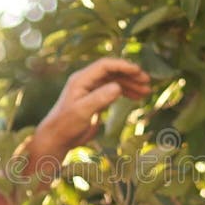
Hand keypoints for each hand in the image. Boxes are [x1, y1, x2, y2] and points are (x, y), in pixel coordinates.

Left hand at [33, 58, 150, 159]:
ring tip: (146, 91)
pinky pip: (113, 91)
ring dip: (130, 84)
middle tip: (147, 82)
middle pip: (112, 72)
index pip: (105, 65)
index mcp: (81, 79)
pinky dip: (125, 93)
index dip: (123, 66)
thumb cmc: (66, 125)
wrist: (57, 139)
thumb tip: (118, 87)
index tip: (139, 72)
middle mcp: (87, 81)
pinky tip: (136, 97)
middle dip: (130, 75)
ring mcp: (91, 90)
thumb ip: (100, 98)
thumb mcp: (82, 111)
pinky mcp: (95, 100)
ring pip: (115, 81)